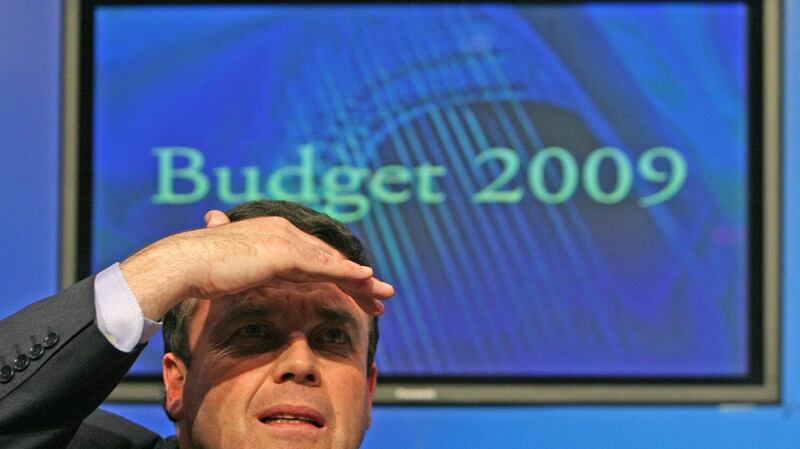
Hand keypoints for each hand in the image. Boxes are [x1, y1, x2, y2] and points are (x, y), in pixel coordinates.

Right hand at [120, 210, 393, 320]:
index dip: (337, 273)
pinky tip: (368, 282)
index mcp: (273, 231)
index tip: (356, 290)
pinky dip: (349, 275)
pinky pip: (325, 268)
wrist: (183, 264)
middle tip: (381, 296)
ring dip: (362, 281)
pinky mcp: (285, 254)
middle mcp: (284, 230)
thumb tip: (211, 217)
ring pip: (333, 263)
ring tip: (385, 296)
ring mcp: (286, 240)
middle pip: (330, 258)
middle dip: (357, 279)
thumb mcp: (222, 256)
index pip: (314, 255)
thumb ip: (229, 244)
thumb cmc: (198, 266)